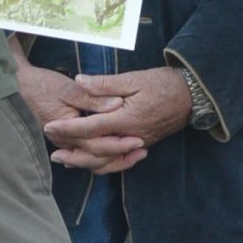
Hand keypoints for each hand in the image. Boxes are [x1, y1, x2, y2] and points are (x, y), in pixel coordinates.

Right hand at [15, 57, 146, 174]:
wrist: (17, 87)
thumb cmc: (41, 85)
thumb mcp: (69, 88)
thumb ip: (93, 97)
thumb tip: (117, 104)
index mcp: (67, 131)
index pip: (97, 145)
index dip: (119, 144)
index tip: (139, 140)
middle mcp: (66, 143)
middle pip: (97, 158)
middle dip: (121, 156)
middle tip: (143, 150)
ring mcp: (65, 144)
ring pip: (92, 161)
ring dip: (114, 159)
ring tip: (136, 155)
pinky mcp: (67, 140)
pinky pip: (87, 155)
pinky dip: (103, 156)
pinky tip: (118, 154)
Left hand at [43, 65, 191, 170]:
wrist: (193, 96)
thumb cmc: (164, 84)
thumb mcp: (134, 79)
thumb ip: (104, 84)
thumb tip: (79, 80)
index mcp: (125, 119)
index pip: (90, 128)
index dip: (67, 129)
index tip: (49, 127)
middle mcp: (131, 136)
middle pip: (96, 152)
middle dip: (73, 153)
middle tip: (53, 153)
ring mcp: (138, 143)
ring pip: (108, 161)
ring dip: (86, 163)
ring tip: (67, 161)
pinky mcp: (143, 144)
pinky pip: (119, 159)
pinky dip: (103, 163)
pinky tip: (91, 161)